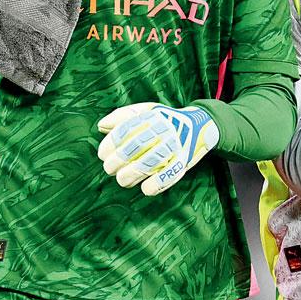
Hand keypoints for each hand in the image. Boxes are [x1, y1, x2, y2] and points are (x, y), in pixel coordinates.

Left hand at [97, 102, 219, 195]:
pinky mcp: (184, 161)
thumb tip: (101, 126)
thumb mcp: (146, 111)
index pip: (126, 129)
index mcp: (152, 116)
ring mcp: (175, 145)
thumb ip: (122, 116)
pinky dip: (156, 184)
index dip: (111, 143)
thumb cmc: (165, 120)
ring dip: (132, 174)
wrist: (199, 126)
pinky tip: (145, 188)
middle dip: (118, 160)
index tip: (102, 154)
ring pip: (150, 162)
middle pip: (136, 146)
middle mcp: (164, 129)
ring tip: (122, 180)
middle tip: (109, 169)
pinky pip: (169, 175)